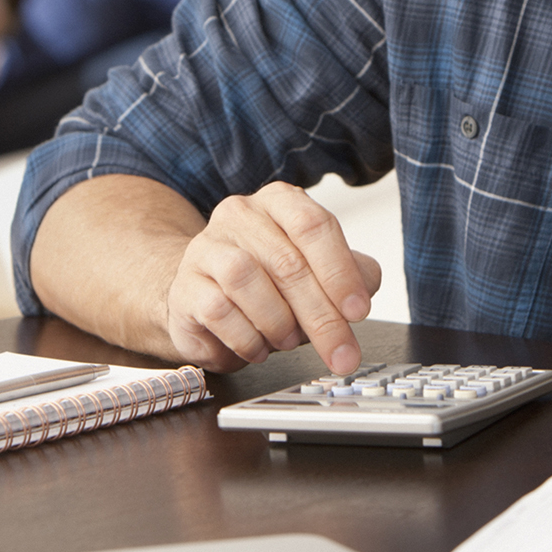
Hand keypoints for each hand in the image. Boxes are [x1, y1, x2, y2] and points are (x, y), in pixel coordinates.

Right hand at [166, 182, 380, 374]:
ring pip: (246, 280)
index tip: (358, 310)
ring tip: (288, 340)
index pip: (314, 225)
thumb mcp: (318, 273)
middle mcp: (240, 214)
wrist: (204, 301)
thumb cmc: (268, 284)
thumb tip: (366, 287)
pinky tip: (258, 347)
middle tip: (340, 350)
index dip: (339, 271)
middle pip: (287, 262)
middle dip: (321, 316)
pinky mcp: (185, 285)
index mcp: (279, 201)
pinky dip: (247, 338)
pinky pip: (218, 310)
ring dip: (278, 322)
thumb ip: (351, 275)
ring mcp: (206, 247)